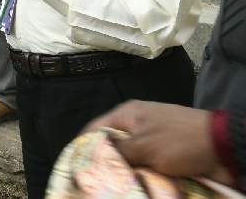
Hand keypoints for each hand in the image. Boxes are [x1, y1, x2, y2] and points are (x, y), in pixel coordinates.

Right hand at [83, 101, 232, 185]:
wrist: (223, 147)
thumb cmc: (179, 141)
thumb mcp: (144, 146)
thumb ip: (117, 151)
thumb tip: (94, 157)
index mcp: (128, 114)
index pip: (94, 128)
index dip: (83, 146)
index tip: (75, 165)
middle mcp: (138, 124)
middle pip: (112, 145)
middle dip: (105, 162)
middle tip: (95, 180)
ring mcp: (153, 139)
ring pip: (130, 158)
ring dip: (126, 172)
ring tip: (114, 185)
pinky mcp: (167, 153)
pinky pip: (147, 165)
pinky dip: (142, 175)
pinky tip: (136, 185)